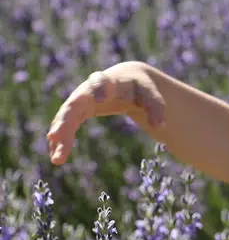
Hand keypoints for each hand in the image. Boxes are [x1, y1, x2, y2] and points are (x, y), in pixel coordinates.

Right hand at [46, 63, 165, 165]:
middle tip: (56, 136)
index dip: (99, 89)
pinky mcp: (77, 112)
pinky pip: (65, 126)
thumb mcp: (150, 94)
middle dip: (65, 120)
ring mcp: (79, 101)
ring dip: (59, 136)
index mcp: (109, 81)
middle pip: (73, 104)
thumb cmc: (139, 87)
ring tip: (57, 158)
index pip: (101, 82)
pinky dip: (61, 140)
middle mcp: (88, 90)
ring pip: (65, 118)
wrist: (125, 80)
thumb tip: (160, 127)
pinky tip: (56, 155)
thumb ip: (156, 107)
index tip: (99, 99)